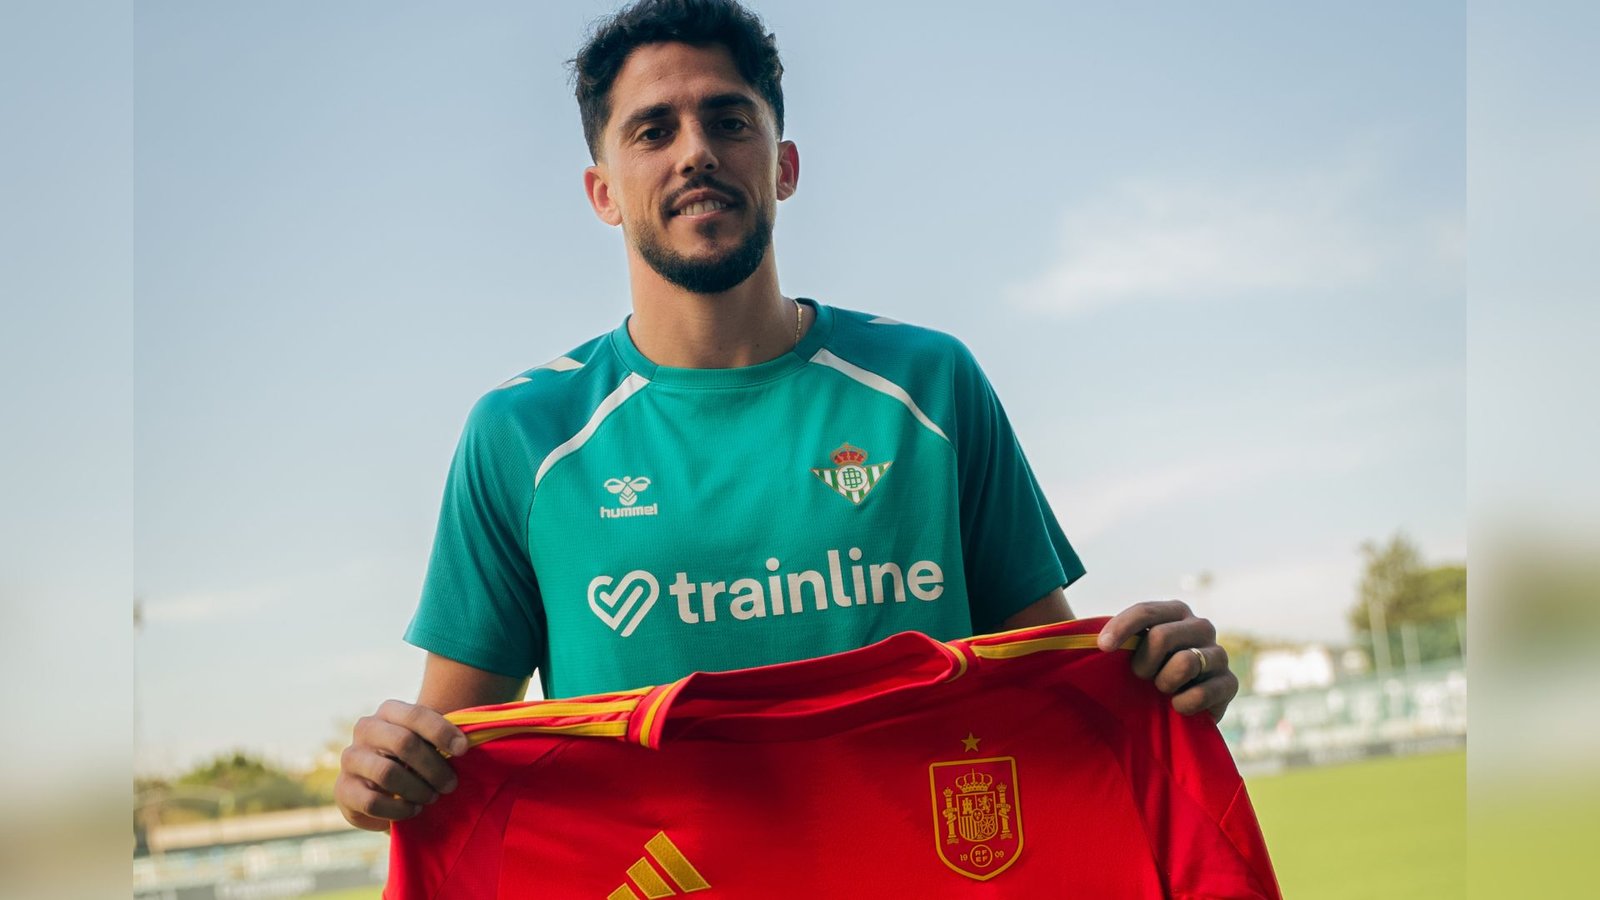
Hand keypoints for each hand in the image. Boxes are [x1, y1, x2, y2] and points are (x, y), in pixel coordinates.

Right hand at [334, 699, 469, 831]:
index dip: (442, 731)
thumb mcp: (429, 744)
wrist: (384, 788)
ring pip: (387, 773)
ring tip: (431, 798)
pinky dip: (398, 810)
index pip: (416, 714)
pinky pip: (372, 801)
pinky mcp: (343, 789)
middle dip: (433, 767)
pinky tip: (413, 810)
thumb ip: (443, 741)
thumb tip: (467, 745)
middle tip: (451, 785)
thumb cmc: (417, 760)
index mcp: (389, 711)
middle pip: (403, 743)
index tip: (464, 750)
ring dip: (417, 789)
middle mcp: (366, 729)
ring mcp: (351, 758)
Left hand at [1097, 600, 1237, 721]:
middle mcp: (1200, 627)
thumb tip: (1073, 637)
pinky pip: (1203, 692)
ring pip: (1185, 662)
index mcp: (1175, 611)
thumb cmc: (1145, 674)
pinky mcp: (1230, 683)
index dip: (1121, 629)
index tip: (1102, 648)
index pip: (1145, 612)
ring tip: (1161, 689)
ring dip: (1163, 682)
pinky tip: (1177, 706)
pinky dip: (1183, 703)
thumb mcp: (1129, 652)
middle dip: (1142, 663)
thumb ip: (1112, 639)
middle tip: (1140, 677)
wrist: (1178, 708)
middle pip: (1161, 636)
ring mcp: (1219, 654)